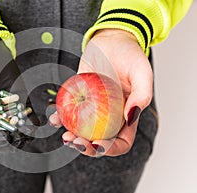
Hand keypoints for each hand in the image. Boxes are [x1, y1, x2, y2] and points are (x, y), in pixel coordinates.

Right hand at [0, 38, 38, 149]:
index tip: (2, 143)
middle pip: (4, 131)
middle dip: (12, 139)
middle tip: (17, 141)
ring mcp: (7, 104)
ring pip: (16, 123)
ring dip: (23, 132)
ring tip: (27, 137)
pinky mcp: (18, 95)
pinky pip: (26, 109)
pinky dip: (31, 118)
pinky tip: (34, 125)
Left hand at [49, 29, 152, 156]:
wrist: (110, 39)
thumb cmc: (129, 54)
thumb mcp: (142, 72)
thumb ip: (142, 95)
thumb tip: (131, 117)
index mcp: (127, 115)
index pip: (121, 141)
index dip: (110, 149)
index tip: (98, 144)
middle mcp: (109, 115)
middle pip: (98, 140)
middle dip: (87, 147)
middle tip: (76, 142)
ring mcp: (92, 107)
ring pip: (82, 130)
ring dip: (72, 137)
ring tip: (65, 136)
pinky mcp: (79, 97)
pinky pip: (69, 111)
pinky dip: (61, 118)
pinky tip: (54, 118)